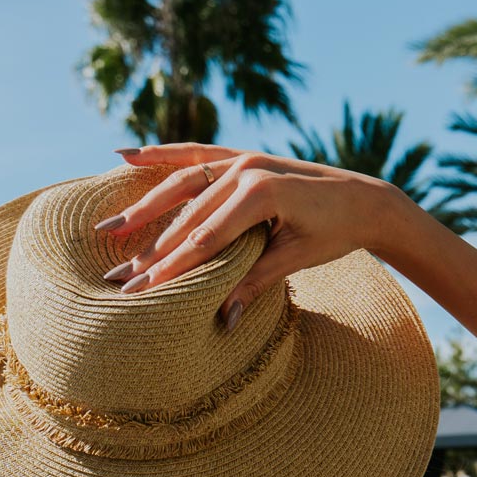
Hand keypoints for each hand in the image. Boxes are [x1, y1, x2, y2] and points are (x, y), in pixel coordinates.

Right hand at [97, 144, 410, 326]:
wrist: (365, 200)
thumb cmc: (336, 233)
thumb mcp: (296, 259)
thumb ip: (255, 282)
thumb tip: (221, 321)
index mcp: (261, 193)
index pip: (206, 238)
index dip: (173, 266)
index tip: (143, 289)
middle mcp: (247, 169)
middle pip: (188, 216)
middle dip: (152, 248)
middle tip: (119, 275)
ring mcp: (243, 158)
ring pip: (183, 184)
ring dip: (145, 206)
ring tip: (111, 227)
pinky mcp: (242, 156)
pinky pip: (195, 155)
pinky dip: (162, 155)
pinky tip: (125, 155)